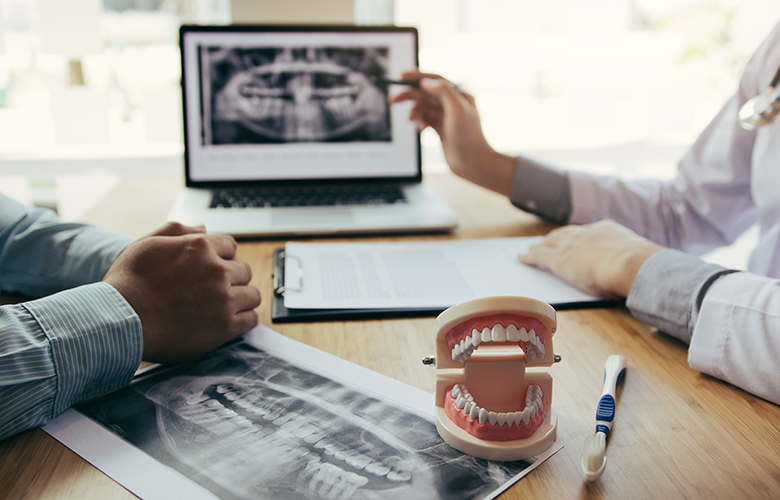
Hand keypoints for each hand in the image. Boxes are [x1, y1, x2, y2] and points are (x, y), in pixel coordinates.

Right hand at [104, 222, 261, 362]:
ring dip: (242, 299)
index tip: (215, 269)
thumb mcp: (146, 244)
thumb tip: (204, 228)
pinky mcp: (224, 327)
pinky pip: (251, 319)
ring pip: (252, 295)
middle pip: (244, 270)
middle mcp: (216, 270)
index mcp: (200, 247)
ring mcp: (223, 299)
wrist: (119, 321)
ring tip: (226, 306)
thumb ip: (177, 231)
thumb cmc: (127, 284)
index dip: (223, 257)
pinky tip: (231, 321)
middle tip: (216, 290)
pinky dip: (244, 320)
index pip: (231, 246)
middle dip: (233, 278)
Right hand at [388, 70, 516, 195]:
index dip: (417, 77)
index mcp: (459, 94)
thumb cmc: (469, 138)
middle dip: (409, 95)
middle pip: (426, 93)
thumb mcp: (457, 110)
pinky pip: (425, 119)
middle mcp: (453, 103)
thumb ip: (443, 92)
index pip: (435, 80)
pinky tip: (421, 129)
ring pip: (424, 107)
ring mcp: (446, 116)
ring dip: (415, 111)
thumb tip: (426, 82)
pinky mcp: (441, 128)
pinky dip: (420, 121)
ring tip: (411, 120)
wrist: (473, 164)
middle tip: (393, 100)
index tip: (401, 77)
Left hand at [519, 220, 664, 298]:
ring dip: (539, 246)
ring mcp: (570, 245)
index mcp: (605, 229)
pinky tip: (522, 258)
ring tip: (532, 248)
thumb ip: (629, 258)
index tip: (571, 236)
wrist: (630, 264)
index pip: (586, 231)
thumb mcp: (635, 256)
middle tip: (545, 241)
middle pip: (564, 234)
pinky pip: (538, 256)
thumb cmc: (638, 266)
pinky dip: (529, 257)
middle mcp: (585, 233)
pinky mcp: (558, 259)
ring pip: (548, 243)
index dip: (575, 235)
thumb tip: (636, 266)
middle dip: (554, 238)